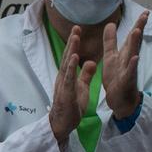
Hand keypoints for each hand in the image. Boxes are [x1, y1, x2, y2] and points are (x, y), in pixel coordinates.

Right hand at [49, 27, 95, 145]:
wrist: (62, 124)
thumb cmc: (71, 107)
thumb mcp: (82, 87)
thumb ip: (85, 74)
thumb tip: (90, 62)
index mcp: (68, 76)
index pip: (72, 57)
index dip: (75, 44)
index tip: (78, 30)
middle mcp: (63, 78)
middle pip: (68, 56)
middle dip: (72, 42)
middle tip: (76, 27)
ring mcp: (63, 84)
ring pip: (67, 64)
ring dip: (71, 50)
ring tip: (75, 37)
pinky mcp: (66, 92)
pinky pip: (69, 78)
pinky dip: (71, 67)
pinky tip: (74, 57)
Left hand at [101, 11, 147, 118]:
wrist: (119, 99)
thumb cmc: (116, 78)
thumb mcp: (110, 57)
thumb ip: (110, 41)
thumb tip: (110, 24)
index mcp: (124, 53)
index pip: (132, 37)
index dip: (138, 24)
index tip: (145, 12)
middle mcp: (129, 60)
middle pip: (135, 42)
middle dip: (139, 28)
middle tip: (145, 15)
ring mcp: (128, 70)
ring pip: (132, 54)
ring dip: (135, 43)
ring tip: (137, 30)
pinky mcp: (125, 81)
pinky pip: (129, 72)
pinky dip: (132, 65)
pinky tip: (135, 57)